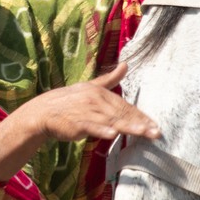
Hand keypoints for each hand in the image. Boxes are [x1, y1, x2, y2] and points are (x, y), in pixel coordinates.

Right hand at [22, 63, 160, 142]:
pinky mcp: (76, 123)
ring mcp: (86, 111)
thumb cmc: (69, 101)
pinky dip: (101, 130)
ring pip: (111, 120)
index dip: (141, 116)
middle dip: (140, 123)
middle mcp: (95, 100)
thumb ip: (110, 78)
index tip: (154, 125)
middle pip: (122, 113)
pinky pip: (91, 127)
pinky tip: (112, 134)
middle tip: (156, 132)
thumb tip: (126, 65)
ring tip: (143, 133)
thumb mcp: (90, 87)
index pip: (125, 106)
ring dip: (127, 127)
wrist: (43, 111)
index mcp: (101, 92)